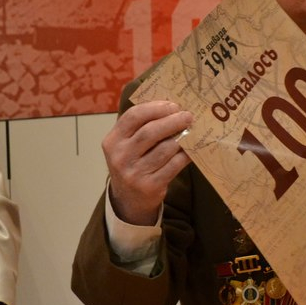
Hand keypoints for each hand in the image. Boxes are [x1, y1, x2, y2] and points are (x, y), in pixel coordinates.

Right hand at [103, 99, 192, 224]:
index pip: (133, 116)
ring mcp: (134, 173)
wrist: (129, 199)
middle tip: (188, 116)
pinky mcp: (150, 186)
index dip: (155, 108)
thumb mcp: (126, 144)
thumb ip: (141, 125)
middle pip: (150, 132)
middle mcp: (120, 157)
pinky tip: (193, 148)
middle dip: (172, 121)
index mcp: (112, 141)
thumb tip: (172, 106)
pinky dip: (186, 154)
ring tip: (191, 130)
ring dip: (182, 137)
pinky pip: (174, 165)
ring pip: (165, 149)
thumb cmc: (132, 162)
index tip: (173, 105)